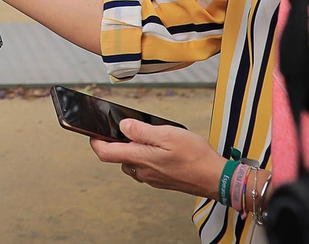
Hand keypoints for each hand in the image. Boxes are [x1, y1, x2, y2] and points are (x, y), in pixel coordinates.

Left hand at [88, 120, 226, 198]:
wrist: (215, 178)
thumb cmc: (195, 157)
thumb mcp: (167, 134)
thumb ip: (142, 131)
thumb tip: (123, 126)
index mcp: (140, 158)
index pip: (105, 153)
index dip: (95, 142)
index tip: (93, 132)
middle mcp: (142, 171)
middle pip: (119, 158)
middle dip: (118, 144)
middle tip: (128, 129)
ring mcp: (152, 178)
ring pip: (132, 164)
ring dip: (134, 151)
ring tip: (149, 138)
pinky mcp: (161, 181)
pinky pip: (145, 169)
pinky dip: (146, 158)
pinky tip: (160, 150)